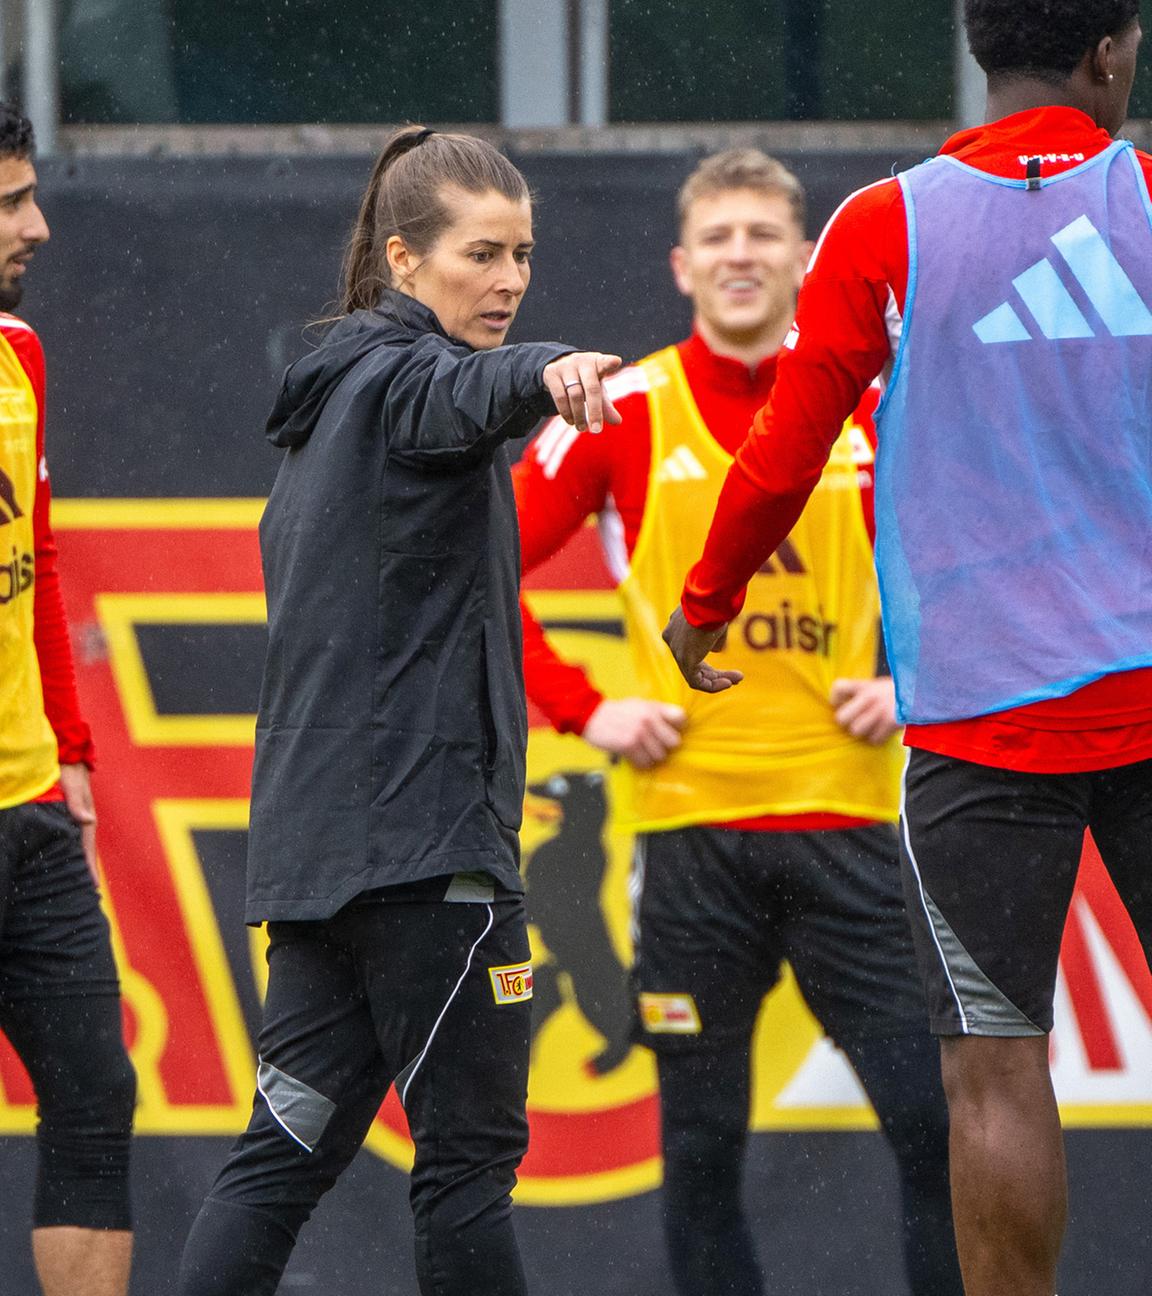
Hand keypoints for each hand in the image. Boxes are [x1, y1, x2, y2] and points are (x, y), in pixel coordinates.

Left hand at [58, 762, 98, 884]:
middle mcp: (85, 819)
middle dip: (89, 869)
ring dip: (83, 860)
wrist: (70, 750)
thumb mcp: (72, 784)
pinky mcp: (74, 812)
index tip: (93, 888)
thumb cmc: (68, 768)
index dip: (90, 868)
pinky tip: (69, 855)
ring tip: (81, 878)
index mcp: (86, 817)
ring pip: (81, 844)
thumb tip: (86, 820)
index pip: (88, 848)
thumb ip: (77, 802)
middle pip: (87, 850)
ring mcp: (80, 816)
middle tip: (88, 892)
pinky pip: (74, 836)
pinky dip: (75, 849)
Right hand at [542, 352, 623, 433]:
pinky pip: (560, 396)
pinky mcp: (551, 372)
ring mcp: (566, 366)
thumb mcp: (597, 389)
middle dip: (595, 411)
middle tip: (596, 431)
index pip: (605, 362)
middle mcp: (582, 361)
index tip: (616, 362)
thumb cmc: (585, 379)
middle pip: (591, 388)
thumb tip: (617, 422)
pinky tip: (571, 421)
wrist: (559, 365)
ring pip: (575, 395)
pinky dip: (566, 412)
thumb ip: (606, 405)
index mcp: (598, 362)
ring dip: (579, 415)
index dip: (610, 362)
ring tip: (582, 428)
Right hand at [582, 698, 686, 769]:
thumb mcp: (639, 704)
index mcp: (653, 707)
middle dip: (665, 745)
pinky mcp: (628, 745)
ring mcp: (639, 733)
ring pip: (660, 755)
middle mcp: (648, 719)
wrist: (591, 715)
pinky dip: (640, 762)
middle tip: (654, 744)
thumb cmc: (617, 712)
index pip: (681, 718)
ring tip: (640, 749)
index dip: (678, 727)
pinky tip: (633, 754)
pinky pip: (645, 762)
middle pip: (674, 742)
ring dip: (651, 756)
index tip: (670, 730)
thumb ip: (658, 712)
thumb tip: (679, 723)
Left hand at [662, 607, 743, 692]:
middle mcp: (672, 639)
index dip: (709, 660)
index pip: (691, 649)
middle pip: (693, 664)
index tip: (725, 659)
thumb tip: (715, 650)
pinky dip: (712, 685)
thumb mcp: (714, 619)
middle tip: (737, 677)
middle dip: (716, 673)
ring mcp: (676, 650)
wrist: (710, 599)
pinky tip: (728, 683)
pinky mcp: (684, 659)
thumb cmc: (714, 604)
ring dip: (718, 680)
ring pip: (695, 674)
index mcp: (675, 626)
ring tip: (737, 679)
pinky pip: (696, 681)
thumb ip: (712, 637)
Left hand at [830, 677, 899, 744]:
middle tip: (856, 722)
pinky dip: (878, 739)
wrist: (925, 693)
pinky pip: (874, 739)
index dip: (835, 699)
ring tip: (872, 728)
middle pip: (841, 717)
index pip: (838, 687)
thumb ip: (863, 693)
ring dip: (863, 733)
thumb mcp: (879, 685)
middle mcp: (869, 697)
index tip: (840, 704)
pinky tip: (883, 732)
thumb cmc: (898, 692)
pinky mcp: (890, 723)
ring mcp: (879, 710)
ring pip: (856, 731)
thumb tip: (844, 708)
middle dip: (847, 723)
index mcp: (865, 685)